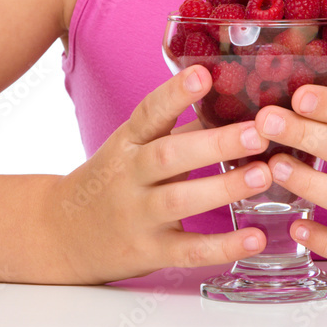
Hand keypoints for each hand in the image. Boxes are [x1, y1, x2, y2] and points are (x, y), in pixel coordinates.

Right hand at [44, 66, 272, 283]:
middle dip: (215, 144)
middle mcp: (129, 176)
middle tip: (257, 132)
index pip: (149, 112)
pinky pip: (188, 251)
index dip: (175, 93)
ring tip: (263, 175)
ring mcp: (138, 216)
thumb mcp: (137, 147)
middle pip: (169, 156)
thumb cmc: (114, 179)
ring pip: (180, 201)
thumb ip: (184, 127)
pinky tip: (256, 237)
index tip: (203, 74)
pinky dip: (223, 247)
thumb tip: (238, 102)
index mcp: (128, 142)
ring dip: (224, 188)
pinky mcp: (149, 252)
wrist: (63, 234)